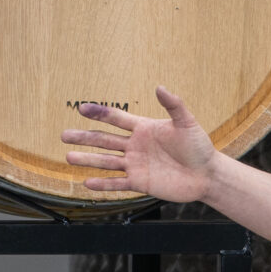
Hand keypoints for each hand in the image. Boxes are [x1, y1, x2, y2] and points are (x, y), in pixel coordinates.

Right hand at [60, 88, 221, 201]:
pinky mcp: (140, 183)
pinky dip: (103, 184)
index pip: (116, 119)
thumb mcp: (187, 123)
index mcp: (143, 129)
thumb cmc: (199, 147)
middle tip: (63, 135)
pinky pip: (118, 183)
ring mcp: (136, 165)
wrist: (206, 174)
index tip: (81, 107)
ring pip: (106, 162)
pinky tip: (87, 182)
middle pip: (104, 140)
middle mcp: (135, 146)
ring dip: (87, 160)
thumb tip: (160, 87)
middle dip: (84, 137)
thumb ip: (174, 105)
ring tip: (68, 157)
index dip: (100, 113)